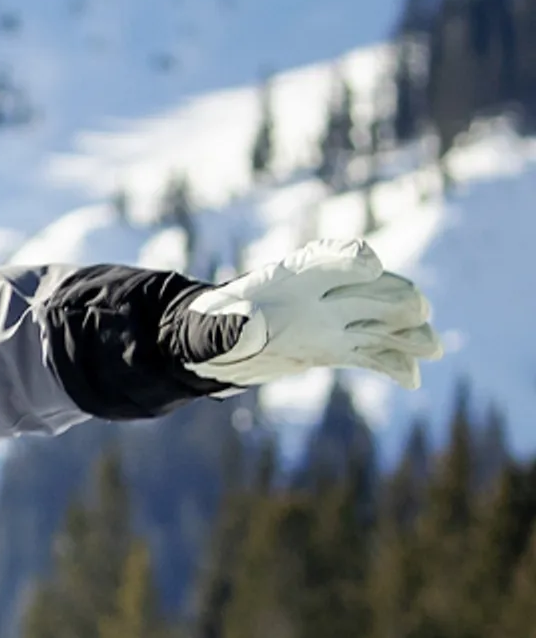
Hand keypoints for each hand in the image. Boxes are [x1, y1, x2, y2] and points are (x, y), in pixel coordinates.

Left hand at [178, 237, 437, 390]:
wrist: (210, 348)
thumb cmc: (206, 331)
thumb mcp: (209, 331)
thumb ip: (230, 328)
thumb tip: (249, 327)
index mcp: (292, 277)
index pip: (333, 258)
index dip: (353, 258)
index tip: (370, 265)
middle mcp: (320, 295)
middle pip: (371, 289)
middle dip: (396, 297)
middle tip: (417, 311)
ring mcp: (332, 321)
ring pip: (382, 321)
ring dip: (408, 332)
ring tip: (432, 349)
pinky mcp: (334, 348)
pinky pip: (371, 353)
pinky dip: (392, 364)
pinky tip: (411, 379)